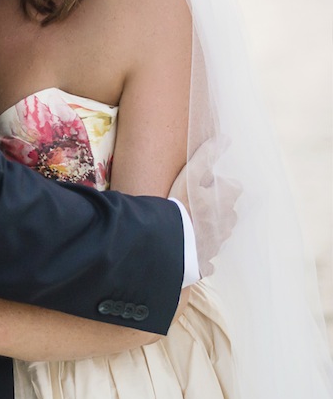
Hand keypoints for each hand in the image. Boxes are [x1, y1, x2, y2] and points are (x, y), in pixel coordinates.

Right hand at [169, 135, 240, 276]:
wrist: (167, 240)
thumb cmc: (179, 204)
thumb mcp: (191, 174)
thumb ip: (208, 155)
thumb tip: (226, 138)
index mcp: (228, 200)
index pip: (232, 187)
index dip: (216, 186)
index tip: (199, 186)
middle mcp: (229, 221)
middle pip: (225, 210)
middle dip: (213, 207)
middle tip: (189, 203)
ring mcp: (219, 242)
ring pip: (217, 232)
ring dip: (206, 227)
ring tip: (184, 222)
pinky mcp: (206, 260)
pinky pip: (207, 259)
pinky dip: (199, 254)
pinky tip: (186, 249)